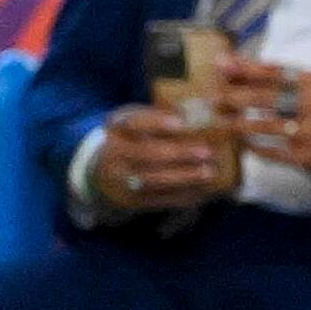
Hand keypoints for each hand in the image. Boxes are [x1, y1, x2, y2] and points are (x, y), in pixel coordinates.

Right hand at [88, 107, 235, 215]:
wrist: (102, 172)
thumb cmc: (132, 138)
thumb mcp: (137, 120)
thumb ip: (162, 115)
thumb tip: (203, 109)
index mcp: (117, 127)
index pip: (133, 123)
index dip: (156, 122)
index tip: (180, 122)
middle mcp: (114, 153)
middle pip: (146, 154)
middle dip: (179, 154)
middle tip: (206, 152)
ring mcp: (120, 179)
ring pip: (153, 179)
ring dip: (184, 177)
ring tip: (208, 173)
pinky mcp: (130, 200)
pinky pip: (159, 199)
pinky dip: (183, 196)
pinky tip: (202, 190)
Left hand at [222, 55, 310, 184]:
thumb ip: (285, 79)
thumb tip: (242, 65)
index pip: (277, 72)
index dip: (246, 68)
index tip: (220, 64)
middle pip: (268, 98)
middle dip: (234, 97)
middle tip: (210, 98)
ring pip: (268, 126)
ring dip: (238, 123)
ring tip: (218, 120)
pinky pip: (275, 152)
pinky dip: (256, 147)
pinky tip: (242, 144)